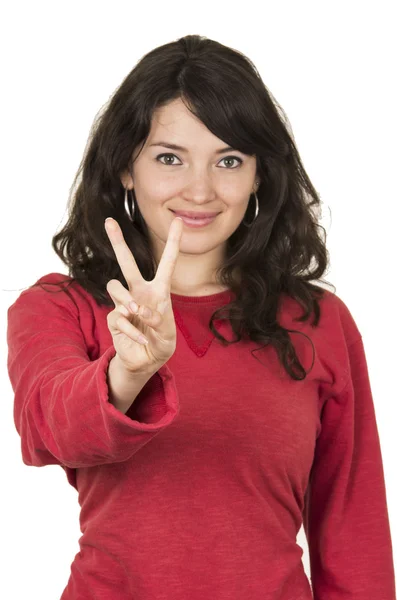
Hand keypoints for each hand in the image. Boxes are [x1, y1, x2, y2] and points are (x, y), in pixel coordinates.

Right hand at [104, 216, 182, 374]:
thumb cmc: (161, 343)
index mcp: (159, 290)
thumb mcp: (168, 335)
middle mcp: (139, 291)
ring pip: (114, 285)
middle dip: (118, 241)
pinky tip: (141, 338)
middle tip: (109, 220)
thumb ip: (158, 321)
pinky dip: (132, 329)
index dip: (173, 242)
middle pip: (126, 262)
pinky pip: (118, 317)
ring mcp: (124, 303)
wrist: (145, 361)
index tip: (177, 220)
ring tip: (136, 311)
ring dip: (126, 298)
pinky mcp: (114, 318)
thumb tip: (139, 309)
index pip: (167, 262)